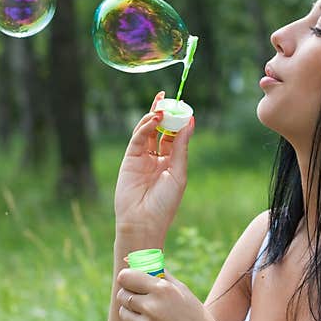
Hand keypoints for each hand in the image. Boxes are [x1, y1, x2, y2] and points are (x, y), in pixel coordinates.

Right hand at [114, 91, 194, 238]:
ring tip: (161, 106)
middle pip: (159, 130)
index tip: (184, 107)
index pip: (174, 136)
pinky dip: (144, 127)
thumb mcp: (179, 173)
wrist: (144, 222)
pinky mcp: (129, 159)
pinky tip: (154, 119)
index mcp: (170, 163)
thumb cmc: (165, 203)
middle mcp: (156, 158)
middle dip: (163, 114)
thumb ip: (181, 147)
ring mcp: (142, 158)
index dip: (178, 122)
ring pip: (147, 131)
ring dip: (153, 117)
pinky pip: (137, 139)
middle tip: (168, 98)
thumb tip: (190, 122)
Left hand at [115, 268, 222, 320]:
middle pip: (122, 295)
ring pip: (123, 312)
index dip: (125, 278)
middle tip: (137, 298)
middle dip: (127, 294)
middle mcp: (152, 307)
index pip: (126, 277)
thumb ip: (163, 277)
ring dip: (131, 312)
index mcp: (162, 290)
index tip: (128, 281)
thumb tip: (144, 265)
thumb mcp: (183, 291)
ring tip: (148, 315)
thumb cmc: (195, 316)